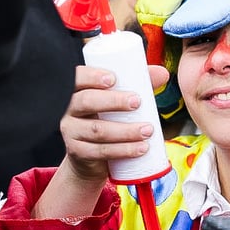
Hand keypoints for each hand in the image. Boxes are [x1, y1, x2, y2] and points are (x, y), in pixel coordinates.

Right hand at [59, 64, 170, 182]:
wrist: (90, 155)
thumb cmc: (105, 117)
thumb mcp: (118, 98)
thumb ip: (138, 83)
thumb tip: (162, 73)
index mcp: (75, 90)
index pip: (76, 78)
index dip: (91, 76)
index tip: (113, 79)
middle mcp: (68, 109)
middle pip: (86, 102)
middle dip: (113, 101)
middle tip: (137, 102)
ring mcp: (71, 131)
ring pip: (97, 130)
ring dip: (125, 131)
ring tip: (148, 130)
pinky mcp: (78, 152)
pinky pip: (100, 151)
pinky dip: (123, 150)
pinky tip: (140, 148)